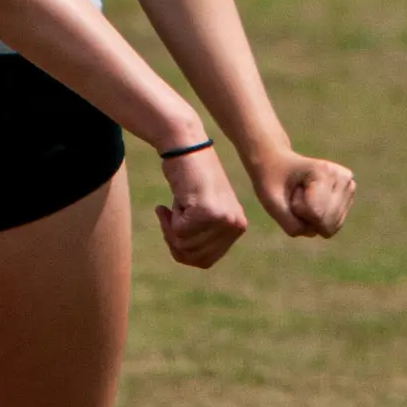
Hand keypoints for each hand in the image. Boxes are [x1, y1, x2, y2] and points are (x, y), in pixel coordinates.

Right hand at [155, 147, 249, 271]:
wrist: (186, 146)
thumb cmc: (189, 180)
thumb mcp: (203, 212)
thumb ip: (203, 237)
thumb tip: (188, 257)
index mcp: (237, 227)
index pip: (204, 260)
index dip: (183, 249)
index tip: (177, 226)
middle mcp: (235, 225)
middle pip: (192, 256)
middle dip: (174, 239)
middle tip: (171, 214)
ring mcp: (223, 219)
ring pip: (183, 244)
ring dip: (171, 226)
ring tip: (178, 202)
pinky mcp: (207, 211)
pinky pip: (177, 231)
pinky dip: (168, 217)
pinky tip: (176, 198)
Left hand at [248, 150, 354, 242]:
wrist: (278, 164)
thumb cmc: (272, 180)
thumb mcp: (271, 203)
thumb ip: (291, 225)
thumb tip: (314, 233)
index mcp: (325, 171)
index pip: (316, 214)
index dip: (296, 209)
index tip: (291, 190)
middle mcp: (344, 177)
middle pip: (327, 225)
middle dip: (305, 217)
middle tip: (296, 195)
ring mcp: (349, 187)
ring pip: (330, 229)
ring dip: (311, 219)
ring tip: (304, 197)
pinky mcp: (348, 198)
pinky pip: (332, 228)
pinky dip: (317, 221)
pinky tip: (312, 202)